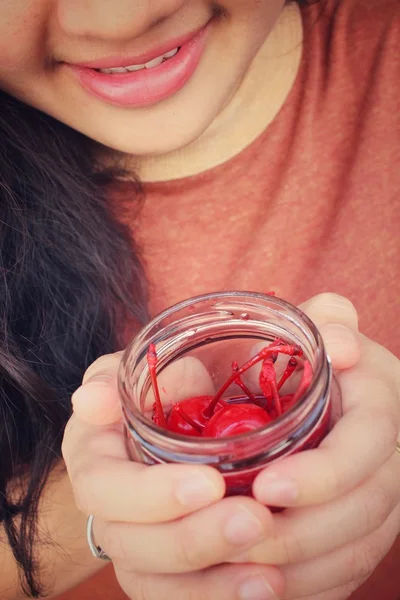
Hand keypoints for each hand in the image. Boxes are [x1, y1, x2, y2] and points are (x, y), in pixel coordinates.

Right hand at [62, 355, 283, 599]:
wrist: (179, 417)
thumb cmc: (159, 391)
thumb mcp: (138, 373)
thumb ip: (117, 380)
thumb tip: (92, 400)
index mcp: (95, 461)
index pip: (105, 489)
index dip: (152, 495)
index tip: (212, 483)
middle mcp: (109, 513)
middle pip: (133, 546)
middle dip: (194, 540)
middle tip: (256, 521)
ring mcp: (137, 548)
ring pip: (158, 587)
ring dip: (214, 585)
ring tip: (269, 575)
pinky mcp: (167, 572)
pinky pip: (185, 598)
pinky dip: (223, 597)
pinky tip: (265, 586)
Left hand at [232, 293, 399, 599]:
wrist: (339, 392)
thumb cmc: (318, 357)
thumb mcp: (322, 329)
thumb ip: (328, 322)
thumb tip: (338, 341)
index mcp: (383, 406)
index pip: (366, 448)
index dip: (322, 474)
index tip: (265, 486)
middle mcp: (393, 460)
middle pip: (365, 511)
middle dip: (303, 531)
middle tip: (240, 536)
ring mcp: (386, 501)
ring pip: (358, 550)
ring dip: (302, 565)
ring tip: (242, 564)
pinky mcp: (369, 530)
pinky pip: (349, 570)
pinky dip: (311, 584)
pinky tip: (265, 584)